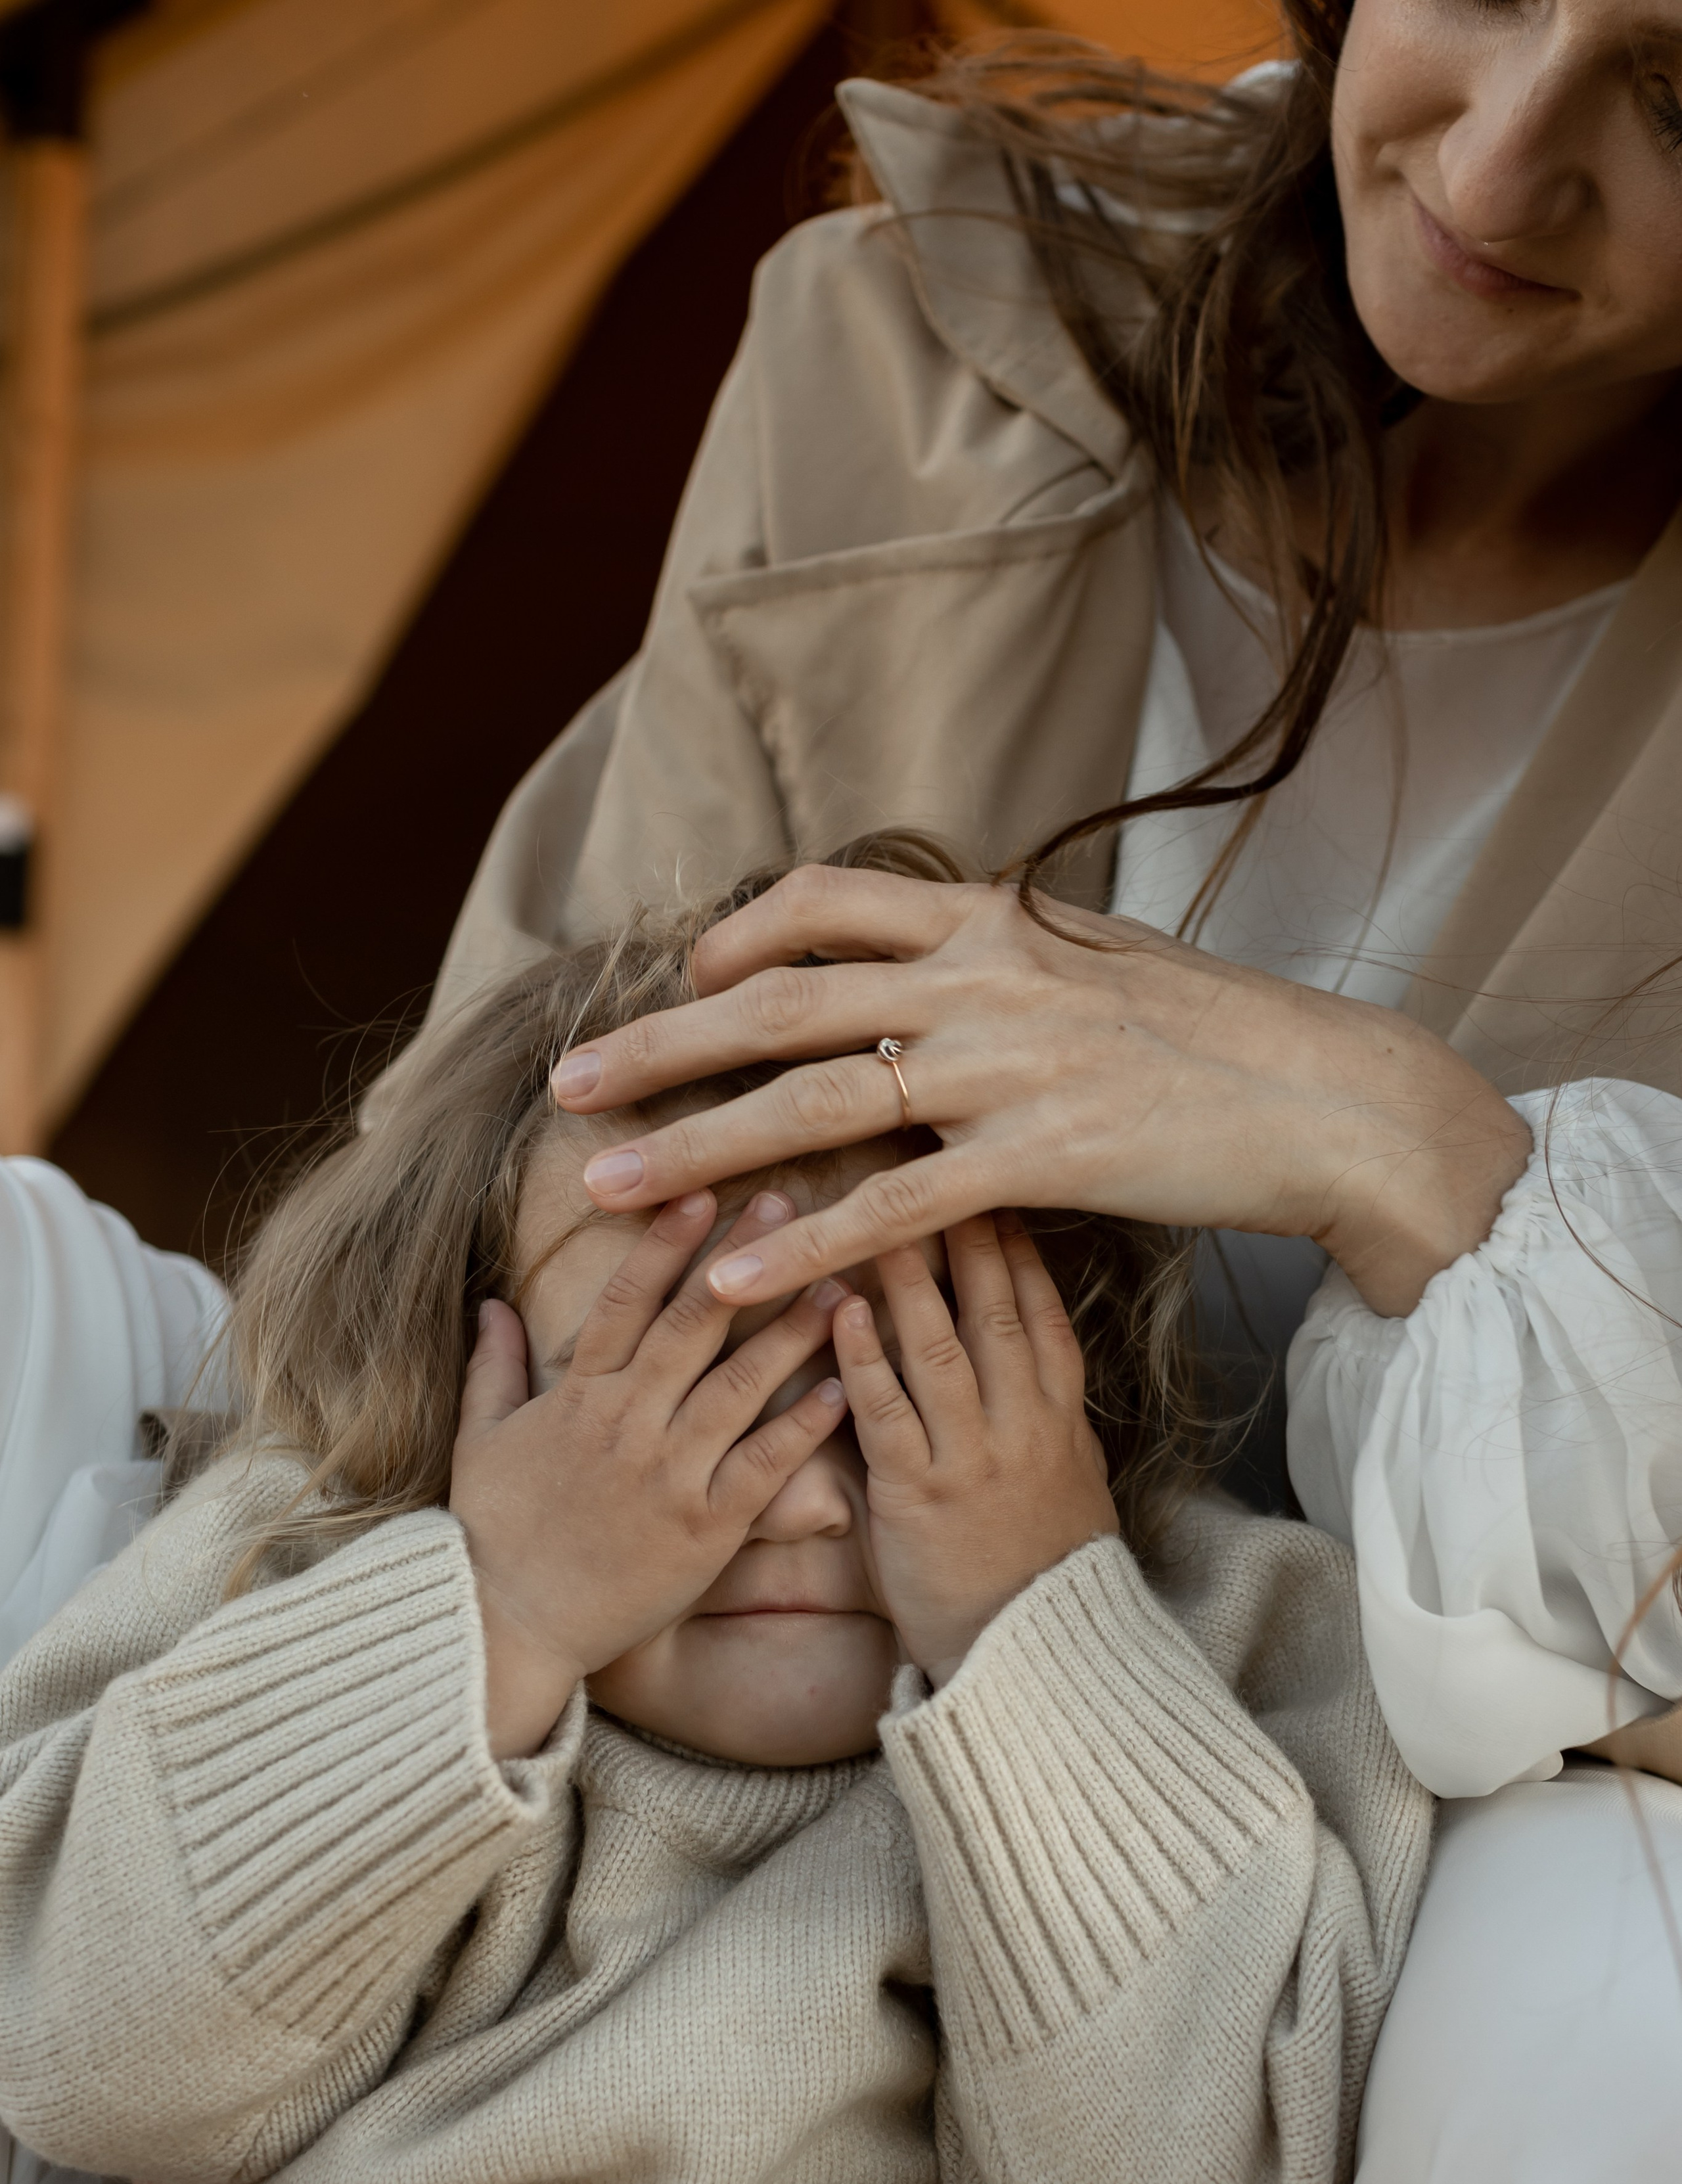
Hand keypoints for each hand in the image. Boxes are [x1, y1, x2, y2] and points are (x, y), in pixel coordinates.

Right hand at [449, 1189, 847, 1754]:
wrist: (505, 1628)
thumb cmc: (491, 1535)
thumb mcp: (479, 1441)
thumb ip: (493, 1367)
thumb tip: (490, 1303)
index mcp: (576, 1397)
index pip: (625, 1300)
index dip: (663, 1244)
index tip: (698, 1191)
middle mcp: (626, 1424)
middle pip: (693, 1324)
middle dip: (742, 1260)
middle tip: (788, 1201)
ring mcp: (668, 1474)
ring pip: (739, 1383)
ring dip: (791, 1329)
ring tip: (838, 1280)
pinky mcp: (705, 1528)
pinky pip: (764, 1465)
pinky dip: (803, 1425)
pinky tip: (841, 1387)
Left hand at [550, 869, 1530, 1317]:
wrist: (1320, 1093)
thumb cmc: (1209, 1032)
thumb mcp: (1090, 960)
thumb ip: (994, 957)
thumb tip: (924, 953)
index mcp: (990, 917)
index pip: (826, 900)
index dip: (737, 938)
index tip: (681, 980)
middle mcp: (980, 977)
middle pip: (782, 1001)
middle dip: (662, 1046)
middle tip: (569, 1085)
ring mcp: (1005, 1065)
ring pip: (813, 1103)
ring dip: (695, 1150)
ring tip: (602, 1189)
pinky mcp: (1038, 1157)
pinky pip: (891, 1209)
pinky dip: (804, 1248)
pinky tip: (732, 1283)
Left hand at [834, 1213, 1115, 1683]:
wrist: (1034, 1662)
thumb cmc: (1035, 1570)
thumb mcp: (1064, 1477)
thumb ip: (1039, 1408)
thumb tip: (1028, 1347)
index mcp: (1058, 1414)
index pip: (1042, 1306)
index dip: (1015, 1241)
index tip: (992, 1177)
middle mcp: (1021, 1421)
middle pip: (994, 1305)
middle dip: (962, 1226)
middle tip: (929, 1150)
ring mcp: (971, 1455)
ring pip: (938, 1344)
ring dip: (904, 1272)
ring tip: (871, 1206)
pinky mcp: (918, 1495)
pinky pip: (887, 1411)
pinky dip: (862, 1357)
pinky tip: (837, 1306)